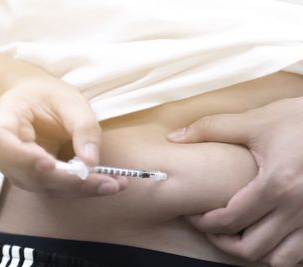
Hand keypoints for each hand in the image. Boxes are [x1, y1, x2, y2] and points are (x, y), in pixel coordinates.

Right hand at [0, 75, 126, 196]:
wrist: (35, 101)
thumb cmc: (46, 95)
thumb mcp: (68, 100)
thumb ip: (81, 126)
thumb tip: (91, 161)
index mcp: (1, 124)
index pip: (3, 145)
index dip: (24, 158)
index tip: (51, 164)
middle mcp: (4, 154)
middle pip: (31, 175)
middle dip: (70, 182)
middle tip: (107, 182)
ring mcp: (18, 170)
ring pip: (46, 188)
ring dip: (81, 189)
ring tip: (114, 184)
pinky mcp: (36, 179)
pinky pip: (57, 188)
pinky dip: (82, 188)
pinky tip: (107, 184)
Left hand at [167, 97, 302, 266]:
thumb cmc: (298, 120)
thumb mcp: (255, 121)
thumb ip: (211, 128)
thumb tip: (175, 137)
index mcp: (276, 184)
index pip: (230, 220)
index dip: (204, 222)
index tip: (194, 215)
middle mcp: (298, 208)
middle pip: (251, 248)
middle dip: (222, 242)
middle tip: (210, 229)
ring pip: (279, 260)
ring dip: (254, 252)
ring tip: (238, 235)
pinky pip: (301, 255)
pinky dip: (282, 253)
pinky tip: (269, 237)